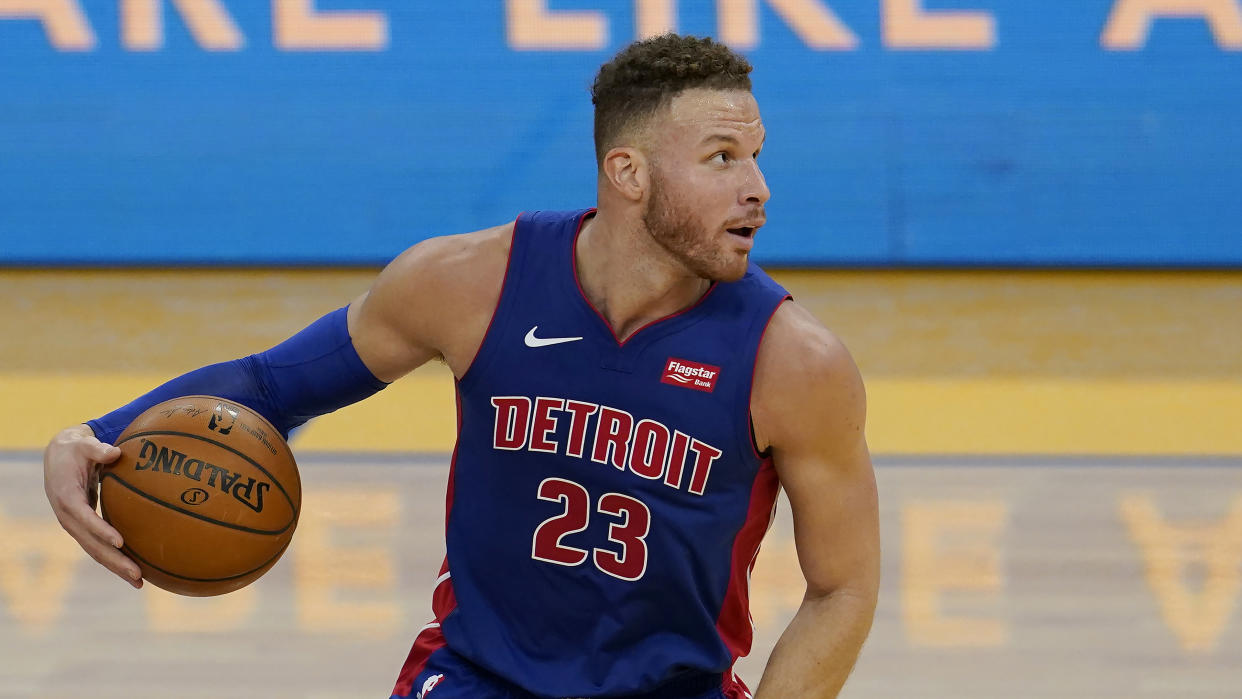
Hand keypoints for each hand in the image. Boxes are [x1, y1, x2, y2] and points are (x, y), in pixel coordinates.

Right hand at [43, 425, 142, 588]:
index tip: (120, 542)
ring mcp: (74, 525)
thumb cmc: (76, 449)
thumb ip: (98, 449)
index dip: (101, 530)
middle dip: (114, 560)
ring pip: (95, 551)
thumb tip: (114, 452)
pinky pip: (99, 547)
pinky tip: (135, 571)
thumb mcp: (84, 444)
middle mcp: (68, 516)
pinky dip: (115, 559)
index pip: (84, 518)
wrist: (59, 457)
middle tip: (137, 573)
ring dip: (117, 567)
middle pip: (91, 544)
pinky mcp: (83, 528)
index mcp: (67, 497)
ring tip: (140, 582)